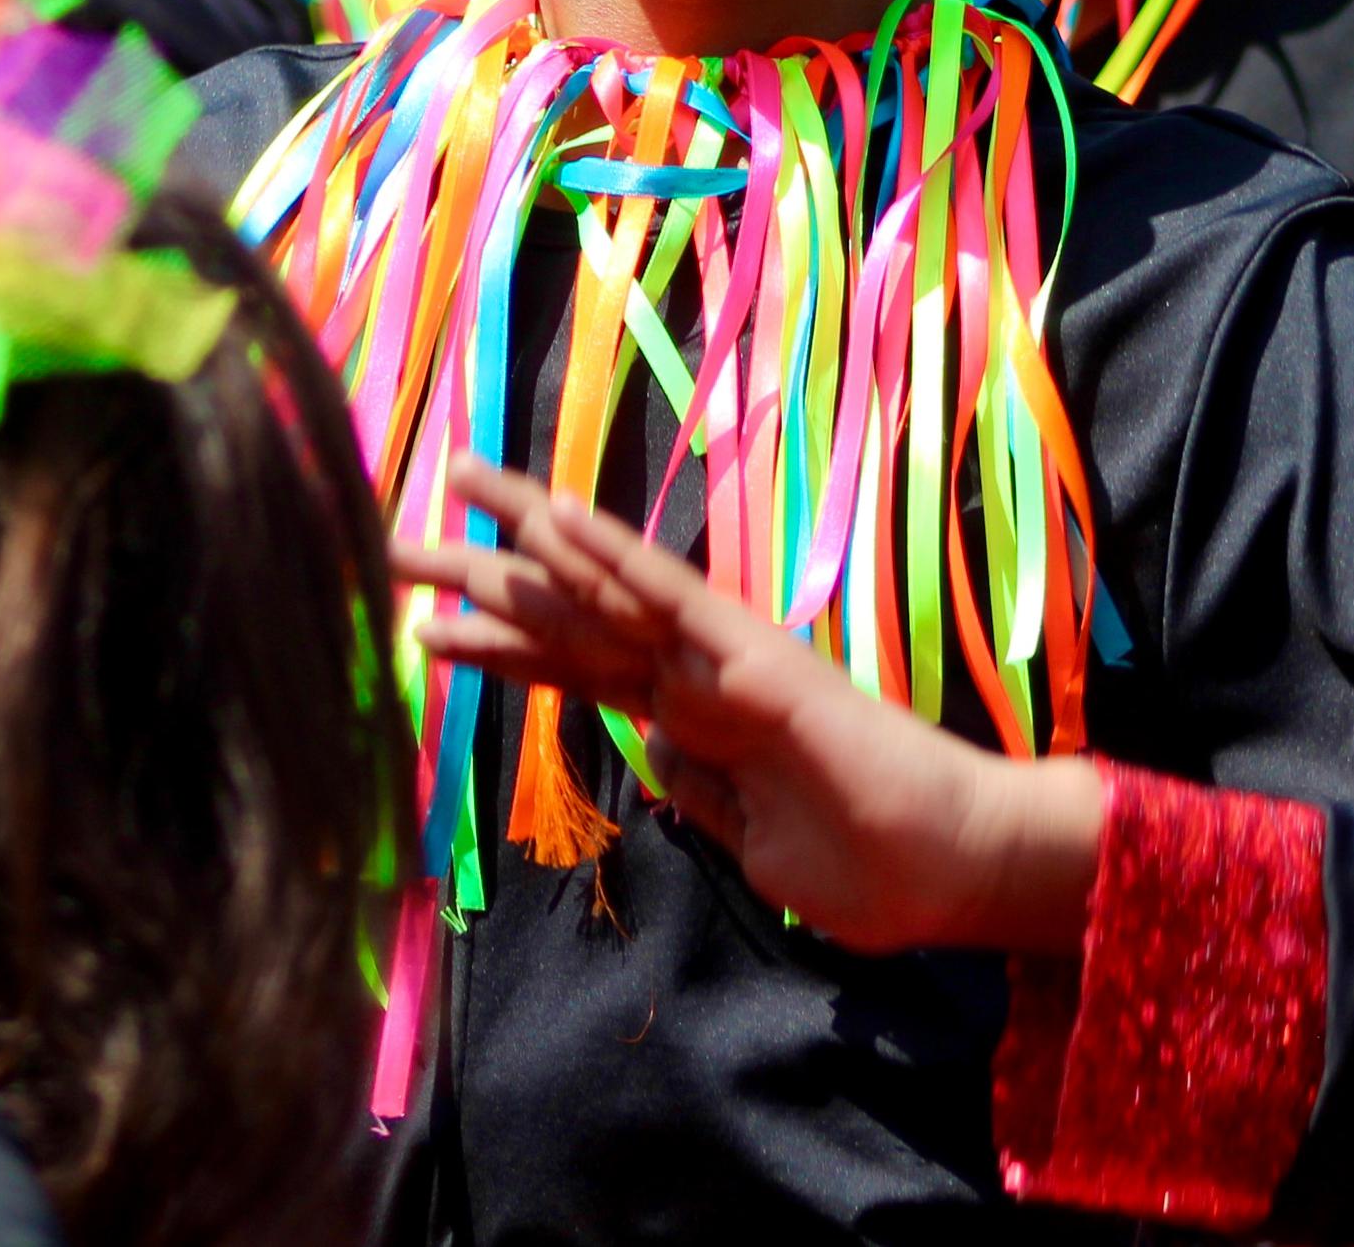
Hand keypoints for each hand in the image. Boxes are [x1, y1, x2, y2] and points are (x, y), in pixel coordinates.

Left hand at [398, 456, 1102, 956]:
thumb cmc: (874, 867)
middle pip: (570, 616)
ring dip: (528, 536)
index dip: (501, 641)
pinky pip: (670, 599)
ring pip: (607, 588)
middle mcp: (697, 675)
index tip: (424, 623)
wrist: (961, 871)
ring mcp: (724, 661)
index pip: (575, 669)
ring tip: (455, 483)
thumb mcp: (755, 848)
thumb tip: (654, 752)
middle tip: (393, 536)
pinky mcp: (757, 662)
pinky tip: (553, 517)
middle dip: (482, 575)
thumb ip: (704, 794)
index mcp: (692, 720)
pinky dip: (611, 555)